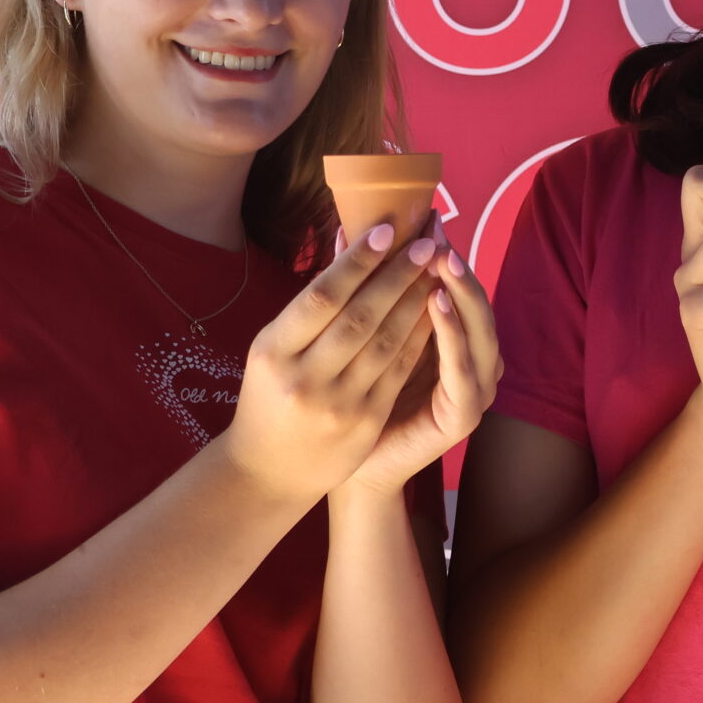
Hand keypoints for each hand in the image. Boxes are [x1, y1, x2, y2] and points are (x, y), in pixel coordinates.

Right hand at [225, 222, 442, 499]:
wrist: (267, 472)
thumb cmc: (270, 396)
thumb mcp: (272, 349)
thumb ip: (309, 304)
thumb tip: (346, 240)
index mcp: (272, 351)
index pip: (321, 296)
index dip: (357, 262)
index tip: (387, 230)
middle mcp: (303, 378)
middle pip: (359, 316)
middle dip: (398, 275)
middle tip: (426, 241)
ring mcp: (336, 404)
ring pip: (385, 343)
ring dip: (416, 301)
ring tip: (436, 268)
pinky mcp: (364, 424)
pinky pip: (399, 372)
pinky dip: (420, 337)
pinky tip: (436, 310)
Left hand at [350, 229, 501, 492]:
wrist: (348, 468)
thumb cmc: (350, 400)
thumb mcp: (358, 337)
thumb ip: (360, 290)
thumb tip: (341, 229)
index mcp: (453, 343)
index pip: (454, 288)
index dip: (439, 251)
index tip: (423, 213)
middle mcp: (473, 362)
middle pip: (474, 305)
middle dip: (454, 265)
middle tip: (437, 230)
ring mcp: (475, 390)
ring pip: (479, 332)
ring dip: (462, 293)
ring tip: (443, 259)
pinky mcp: (464, 417)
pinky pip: (464, 370)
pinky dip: (454, 336)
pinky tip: (438, 304)